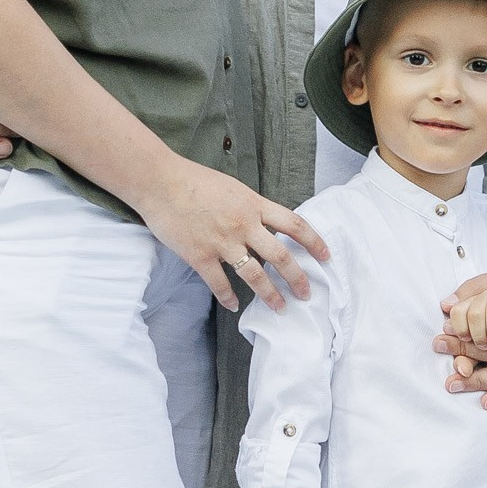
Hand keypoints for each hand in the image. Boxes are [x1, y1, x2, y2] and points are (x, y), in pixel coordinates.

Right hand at [143, 160, 330, 310]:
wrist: (160, 182)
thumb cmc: (194, 180)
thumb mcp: (234, 188)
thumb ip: (251, 207)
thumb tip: (264, 223)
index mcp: (254, 205)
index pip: (295, 224)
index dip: (315, 242)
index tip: (326, 257)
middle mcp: (244, 225)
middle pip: (281, 256)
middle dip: (298, 278)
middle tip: (307, 293)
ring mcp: (222, 242)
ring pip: (255, 275)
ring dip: (271, 294)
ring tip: (280, 307)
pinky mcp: (200, 256)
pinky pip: (219, 284)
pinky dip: (228, 298)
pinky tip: (234, 306)